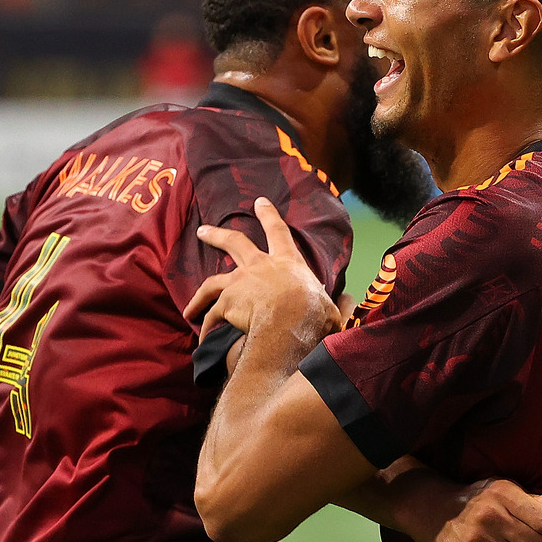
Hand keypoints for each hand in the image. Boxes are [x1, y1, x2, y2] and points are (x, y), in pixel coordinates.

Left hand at [184, 197, 341, 341]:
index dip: (269, 215)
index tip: (259, 201)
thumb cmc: (314, 316)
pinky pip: (212, 317)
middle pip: (234, 243)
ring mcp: (239, 282)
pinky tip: (203, 340)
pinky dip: (207, 329)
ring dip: (198, 295)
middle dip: (217, 235)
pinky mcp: (225, 302)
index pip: (278, 232)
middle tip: (202, 231)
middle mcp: (259, 266)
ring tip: (189, 308)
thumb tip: (352, 301)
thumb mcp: (332, 308)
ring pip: (211, 282)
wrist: (289, 325)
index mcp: (287, 263)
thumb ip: (340, 304)